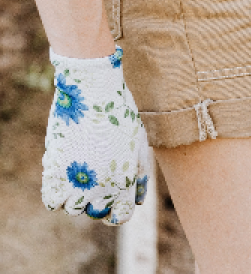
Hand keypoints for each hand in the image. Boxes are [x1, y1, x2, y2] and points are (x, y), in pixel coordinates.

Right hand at [41, 47, 150, 225]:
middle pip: (96, 213)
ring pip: (73, 209)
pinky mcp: (54, 171)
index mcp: (124, 181)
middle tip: (97, 180)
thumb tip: (139, 199)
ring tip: (82, 174)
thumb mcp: (139, 144)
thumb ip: (139, 175)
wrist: (93, 91)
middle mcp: (100, 187)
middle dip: (99, 201)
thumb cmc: (120, 114)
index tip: (114, 199)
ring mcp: (76, 181)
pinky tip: (66, 175)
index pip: (120, 217)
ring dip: (77, 197)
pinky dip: (57, 193)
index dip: (118, 210)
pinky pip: (52, 201)